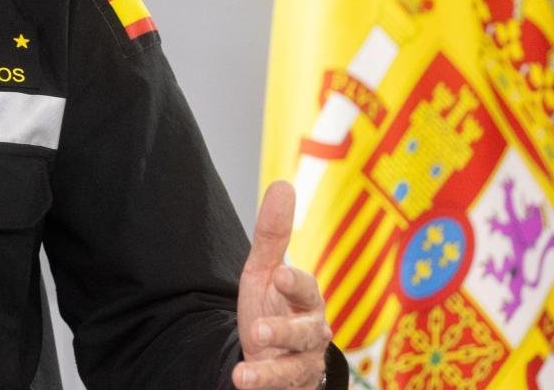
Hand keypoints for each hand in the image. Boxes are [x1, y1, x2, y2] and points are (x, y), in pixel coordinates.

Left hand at [234, 181, 332, 389]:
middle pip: (306, 333)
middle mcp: (312, 334)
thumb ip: (272, 235)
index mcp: (306, 301)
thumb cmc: (273, 308)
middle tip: (260, 331)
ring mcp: (304, 366)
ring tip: (243, 376)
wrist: (271, 356)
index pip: (306, 289)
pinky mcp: (294, 388)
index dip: (295, 283)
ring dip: (270, 374)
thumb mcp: (264, 272)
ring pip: (295, 370)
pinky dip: (262, 388)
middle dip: (286, 332)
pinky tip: (240, 382)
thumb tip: (283, 184)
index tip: (280, 275)